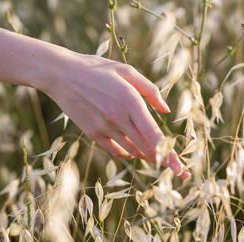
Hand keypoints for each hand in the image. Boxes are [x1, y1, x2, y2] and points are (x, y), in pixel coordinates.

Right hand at [41, 52, 189, 179]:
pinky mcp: (93, 133)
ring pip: (133, 151)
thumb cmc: (97, 69)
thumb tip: (165, 111)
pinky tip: (133, 150)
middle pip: (146, 148)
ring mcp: (104, 128)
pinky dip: (128, 154)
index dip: (169, 155)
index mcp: (130, 101)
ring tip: (155, 154)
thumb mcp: (127, 71)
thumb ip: (150, 91)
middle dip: (164, 160)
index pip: (154, 135)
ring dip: (147, 155)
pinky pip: (116, 151)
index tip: (181, 170)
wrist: (62, 75)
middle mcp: (118, 118)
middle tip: (177, 168)